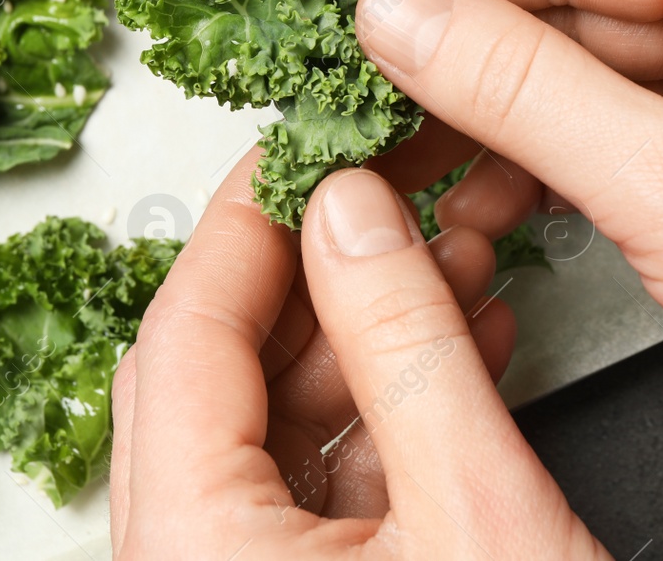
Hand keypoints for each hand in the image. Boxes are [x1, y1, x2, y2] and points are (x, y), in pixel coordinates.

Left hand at [109, 149, 607, 559]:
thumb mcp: (476, 512)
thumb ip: (407, 350)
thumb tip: (356, 213)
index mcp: (194, 550)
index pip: (186, 333)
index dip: (251, 219)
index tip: (304, 144)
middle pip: (217, 366)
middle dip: (317, 267)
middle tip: (381, 188)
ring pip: (273, 416)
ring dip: (366, 332)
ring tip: (454, 256)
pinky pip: (318, 473)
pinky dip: (386, 407)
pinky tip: (461, 340)